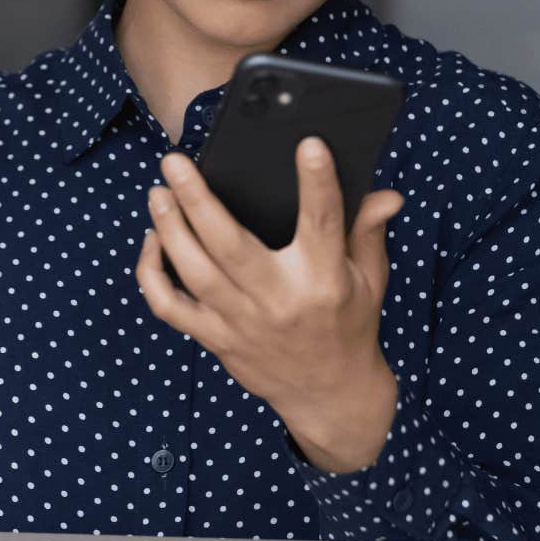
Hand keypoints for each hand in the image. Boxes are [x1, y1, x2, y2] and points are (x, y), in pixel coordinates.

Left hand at [134, 138, 405, 472]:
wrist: (331, 396)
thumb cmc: (350, 324)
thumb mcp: (370, 278)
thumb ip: (368, 231)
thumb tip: (387, 194)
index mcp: (325, 280)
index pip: (323, 224)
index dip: (318, 184)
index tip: (309, 144)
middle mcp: (279, 300)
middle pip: (230, 247)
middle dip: (198, 201)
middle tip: (175, 161)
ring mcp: (242, 323)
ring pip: (194, 273)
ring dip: (169, 230)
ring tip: (158, 193)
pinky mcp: (217, 339)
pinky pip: (171, 308)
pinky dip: (152, 275)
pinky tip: (152, 241)